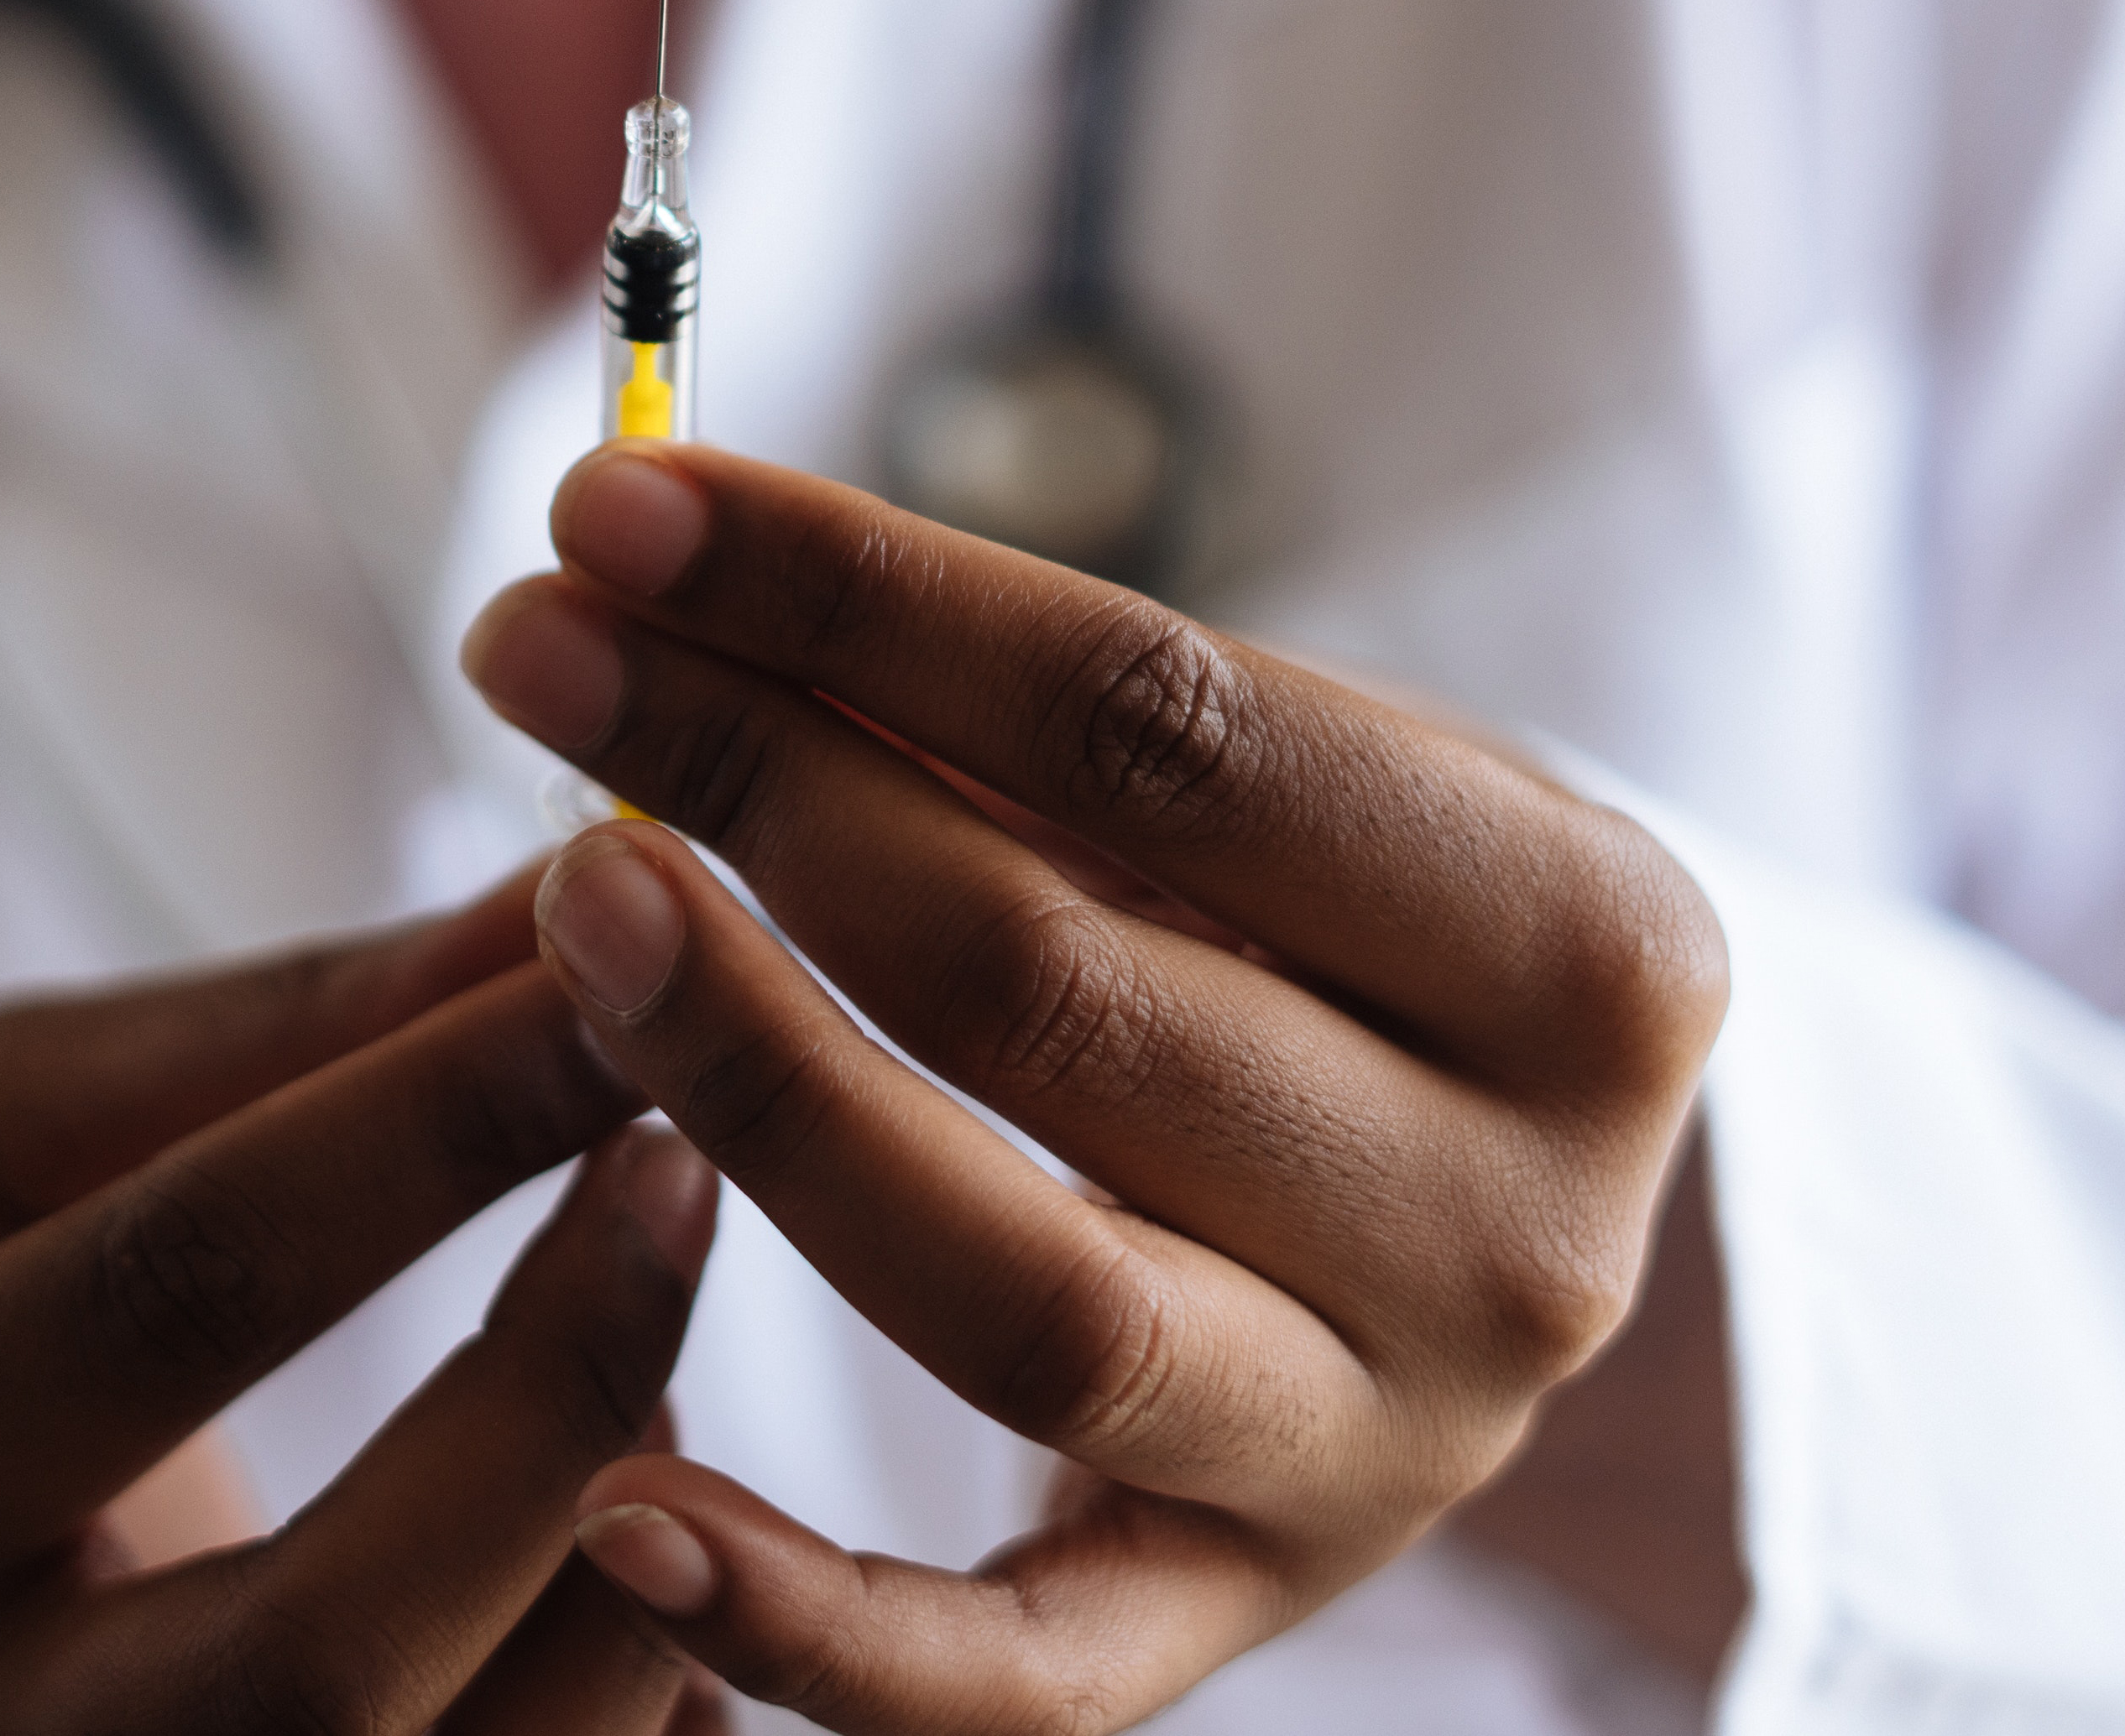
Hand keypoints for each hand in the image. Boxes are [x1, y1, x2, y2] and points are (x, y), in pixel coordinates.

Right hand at [0, 869, 730, 1733]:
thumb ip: (267, 1032)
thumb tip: (560, 906)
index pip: (156, 1306)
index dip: (415, 1131)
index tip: (608, 988)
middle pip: (311, 1653)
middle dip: (551, 1396)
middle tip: (683, 1172)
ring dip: (625, 1572)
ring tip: (656, 1379)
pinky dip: (636, 1710)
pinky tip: (652, 1557)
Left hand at [460, 449, 1728, 1731]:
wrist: (1514, 1207)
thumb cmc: (1359, 932)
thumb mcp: (1301, 782)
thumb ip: (1037, 712)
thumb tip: (685, 583)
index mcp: (1586, 950)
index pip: (1166, 727)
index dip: (866, 600)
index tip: (621, 504)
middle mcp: (1519, 1227)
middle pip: (1059, 987)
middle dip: (758, 788)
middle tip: (538, 656)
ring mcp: (1381, 1452)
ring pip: (1024, 1298)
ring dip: (757, 1087)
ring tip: (566, 908)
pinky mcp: (1238, 1615)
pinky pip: (1015, 1675)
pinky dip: (810, 1617)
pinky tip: (616, 1504)